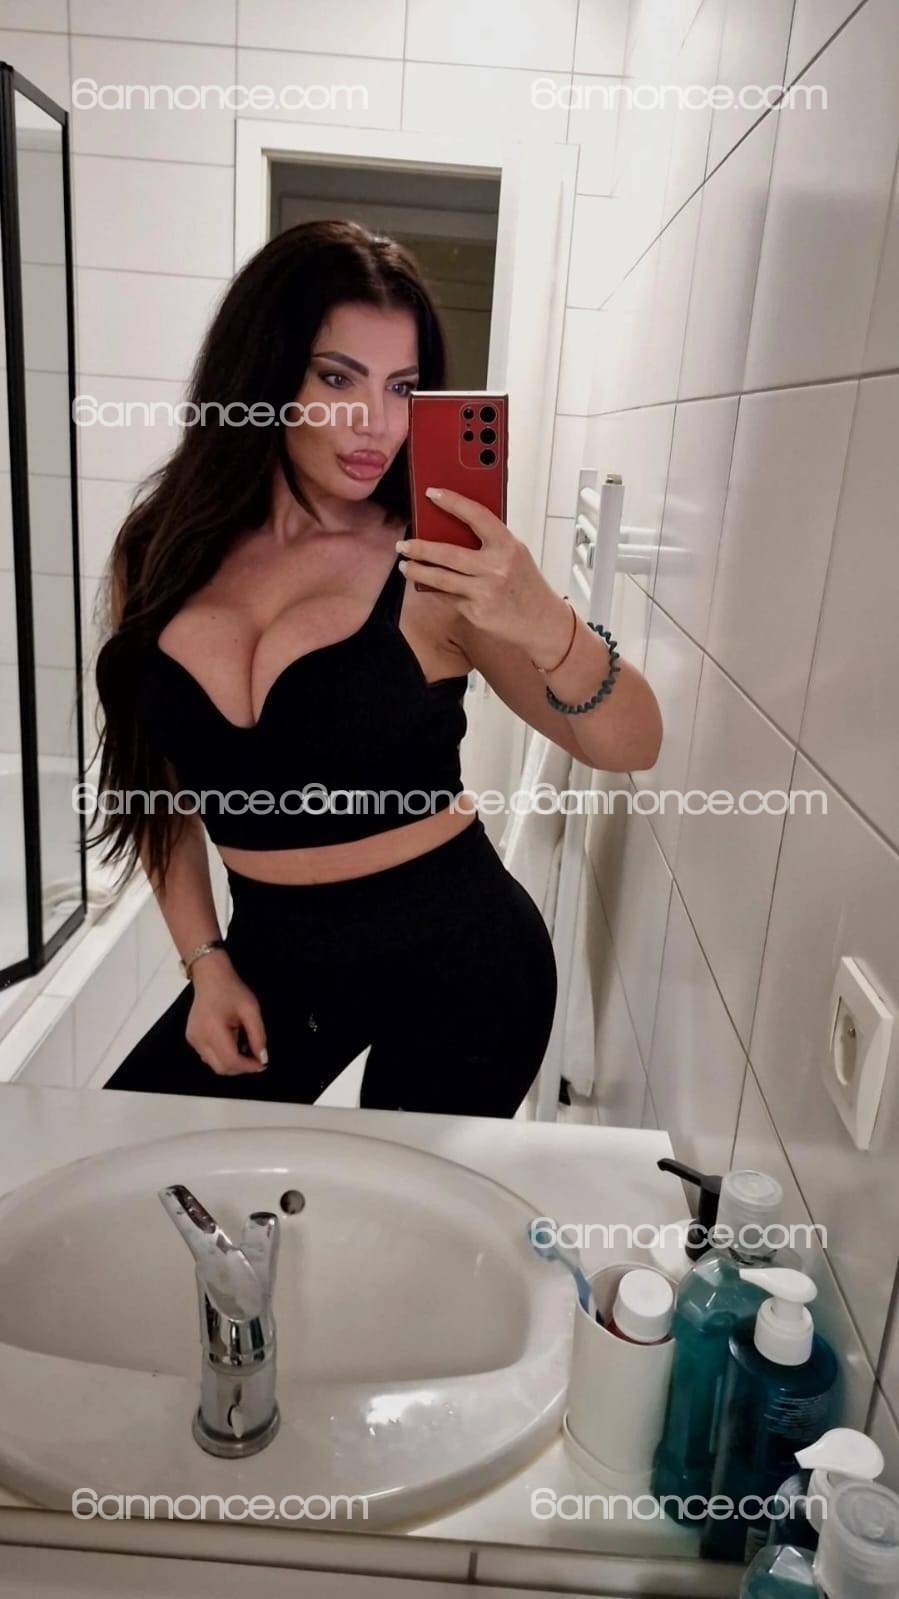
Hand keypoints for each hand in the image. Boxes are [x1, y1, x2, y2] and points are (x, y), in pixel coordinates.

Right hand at [184, 951, 268, 1074]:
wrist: (210, 977)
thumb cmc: (232, 990)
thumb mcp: (251, 1010)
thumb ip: (258, 1035)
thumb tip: (262, 1058)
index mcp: (212, 1030)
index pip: (231, 1060)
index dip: (248, 1066)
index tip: (262, 1063)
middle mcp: (199, 1039)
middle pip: (221, 1068)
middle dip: (241, 1067)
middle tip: (256, 1058)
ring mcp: (193, 1040)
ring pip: (214, 1065)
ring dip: (232, 1063)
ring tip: (244, 1047)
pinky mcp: (192, 1039)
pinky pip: (208, 1056)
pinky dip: (222, 1057)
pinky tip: (232, 1043)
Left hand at [396, 487, 572, 660]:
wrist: (542, 621)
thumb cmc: (526, 585)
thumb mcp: (515, 555)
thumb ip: (490, 543)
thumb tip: (451, 529)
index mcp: (508, 546)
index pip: (477, 516)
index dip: (452, 502)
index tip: (432, 493)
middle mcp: (497, 567)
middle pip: (448, 553)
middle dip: (420, 547)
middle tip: (404, 543)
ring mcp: (485, 591)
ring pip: (441, 578)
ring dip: (418, 571)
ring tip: (405, 565)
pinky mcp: (476, 612)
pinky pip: (448, 596)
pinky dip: (435, 589)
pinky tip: (425, 584)